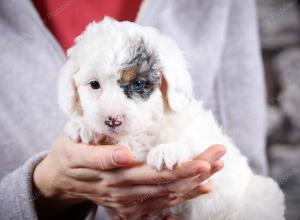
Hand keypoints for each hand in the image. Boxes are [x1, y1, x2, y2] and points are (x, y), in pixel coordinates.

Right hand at [33, 136, 224, 218]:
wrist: (61, 179)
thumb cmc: (68, 156)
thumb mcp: (73, 148)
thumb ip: (99, 155)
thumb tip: (126, 156)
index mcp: (112, 174)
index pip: (153, 172)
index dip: (179, 169)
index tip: (203, 162)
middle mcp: (124, 191)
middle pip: (167, 182)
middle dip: (196, 170)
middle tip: (219, 155)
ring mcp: (128, 201)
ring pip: (168, 194)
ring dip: (195, 182)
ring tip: (217, 166)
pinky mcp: (130, 205)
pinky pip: (161, 204)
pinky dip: (183, 197)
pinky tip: (202, 188)